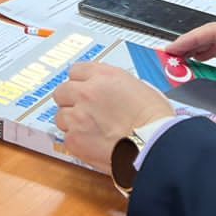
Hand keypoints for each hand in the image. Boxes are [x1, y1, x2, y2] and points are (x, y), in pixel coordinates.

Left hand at [53, 63, 172, 171]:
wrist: (154, 144)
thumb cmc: (155, 119)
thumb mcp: (137, 87)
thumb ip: (114, 86)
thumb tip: (108, 92)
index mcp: (104, 76)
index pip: (76, 71)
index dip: (80, 82)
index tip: (83, 89)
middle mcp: (87, 92)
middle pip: (62, 91)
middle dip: (71, 101)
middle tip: (83, 111)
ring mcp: (77, 116)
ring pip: (61, 116)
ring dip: (72, 122)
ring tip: (89, 131)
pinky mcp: (74, 140)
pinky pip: (66, 138)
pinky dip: (76, 142)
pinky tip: (92, 144)